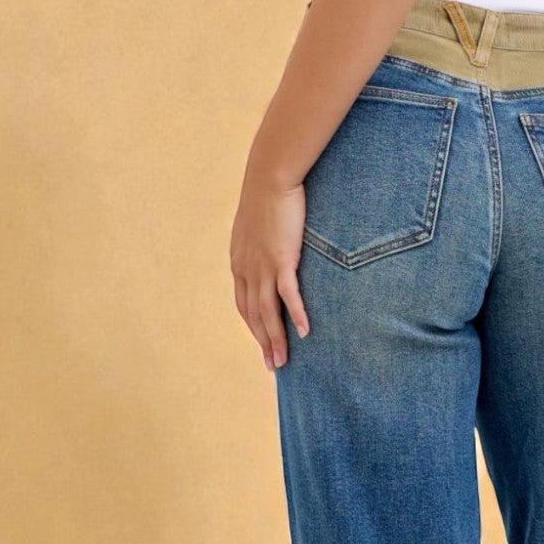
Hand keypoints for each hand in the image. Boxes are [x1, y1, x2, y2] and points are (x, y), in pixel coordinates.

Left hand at [229, 177, 309, 370]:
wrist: (269, 177)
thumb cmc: (266, 196)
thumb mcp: (256, 224)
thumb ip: (260, 242)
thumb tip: (269, 248)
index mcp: (239, 263)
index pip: (244, 304)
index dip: (253, 327)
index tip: (263, 344)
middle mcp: (246, 270)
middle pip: (253, 315)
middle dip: (263, 342)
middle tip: (273, 365)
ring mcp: (263, 266)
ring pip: (267, 312)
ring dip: (275, 339)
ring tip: (283, 361)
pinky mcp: (281, 259)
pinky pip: (288, 295)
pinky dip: (296, 315)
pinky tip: (304, 332)